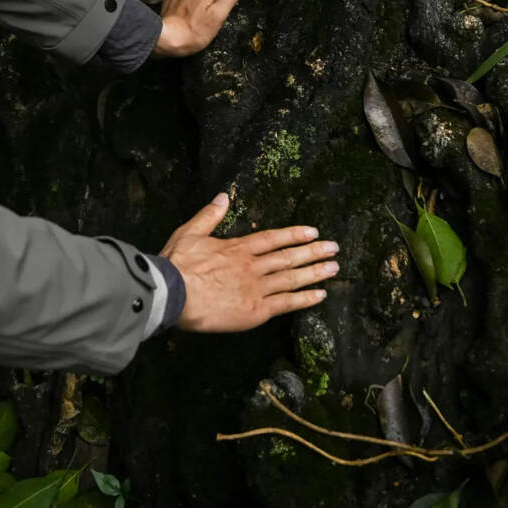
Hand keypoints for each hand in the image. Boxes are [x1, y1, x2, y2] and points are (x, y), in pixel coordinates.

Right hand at [160, 193, 339, 332]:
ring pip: (291, 278)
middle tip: (334, 248)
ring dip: (315, 272)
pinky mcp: (255, 311)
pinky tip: (319, 295)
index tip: (313, 232)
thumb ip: (209, 215)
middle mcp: (252, 266)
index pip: (272, 238)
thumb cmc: (178, 265)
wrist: (173, 294)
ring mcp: (256, 288)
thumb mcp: (190, 232)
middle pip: (288, 257)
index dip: (294, 235)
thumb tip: (223, 196)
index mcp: (237, 248)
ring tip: (334, 268)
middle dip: (313, 252)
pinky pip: (286, 303)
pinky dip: (304, 299)